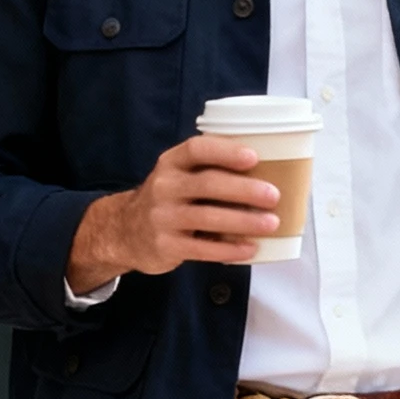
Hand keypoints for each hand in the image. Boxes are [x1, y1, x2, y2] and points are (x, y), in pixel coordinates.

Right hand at [66, 138, 279, 290]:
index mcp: (171, 162)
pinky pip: (202, 248)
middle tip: (274, 195)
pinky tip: (250, 249)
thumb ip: (209, 170)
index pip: (197, 149)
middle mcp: (164, 186)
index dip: (226, 152)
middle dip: (245, 189)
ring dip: (243, 221)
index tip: (253, 157)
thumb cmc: (168, 200)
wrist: (125, 232)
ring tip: (271, 223)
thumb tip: (267, 171)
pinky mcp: (166, 246)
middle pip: (208, 184)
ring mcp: (163, 217)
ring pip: (208, 217)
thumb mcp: (178, 176)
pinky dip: (229, 249)